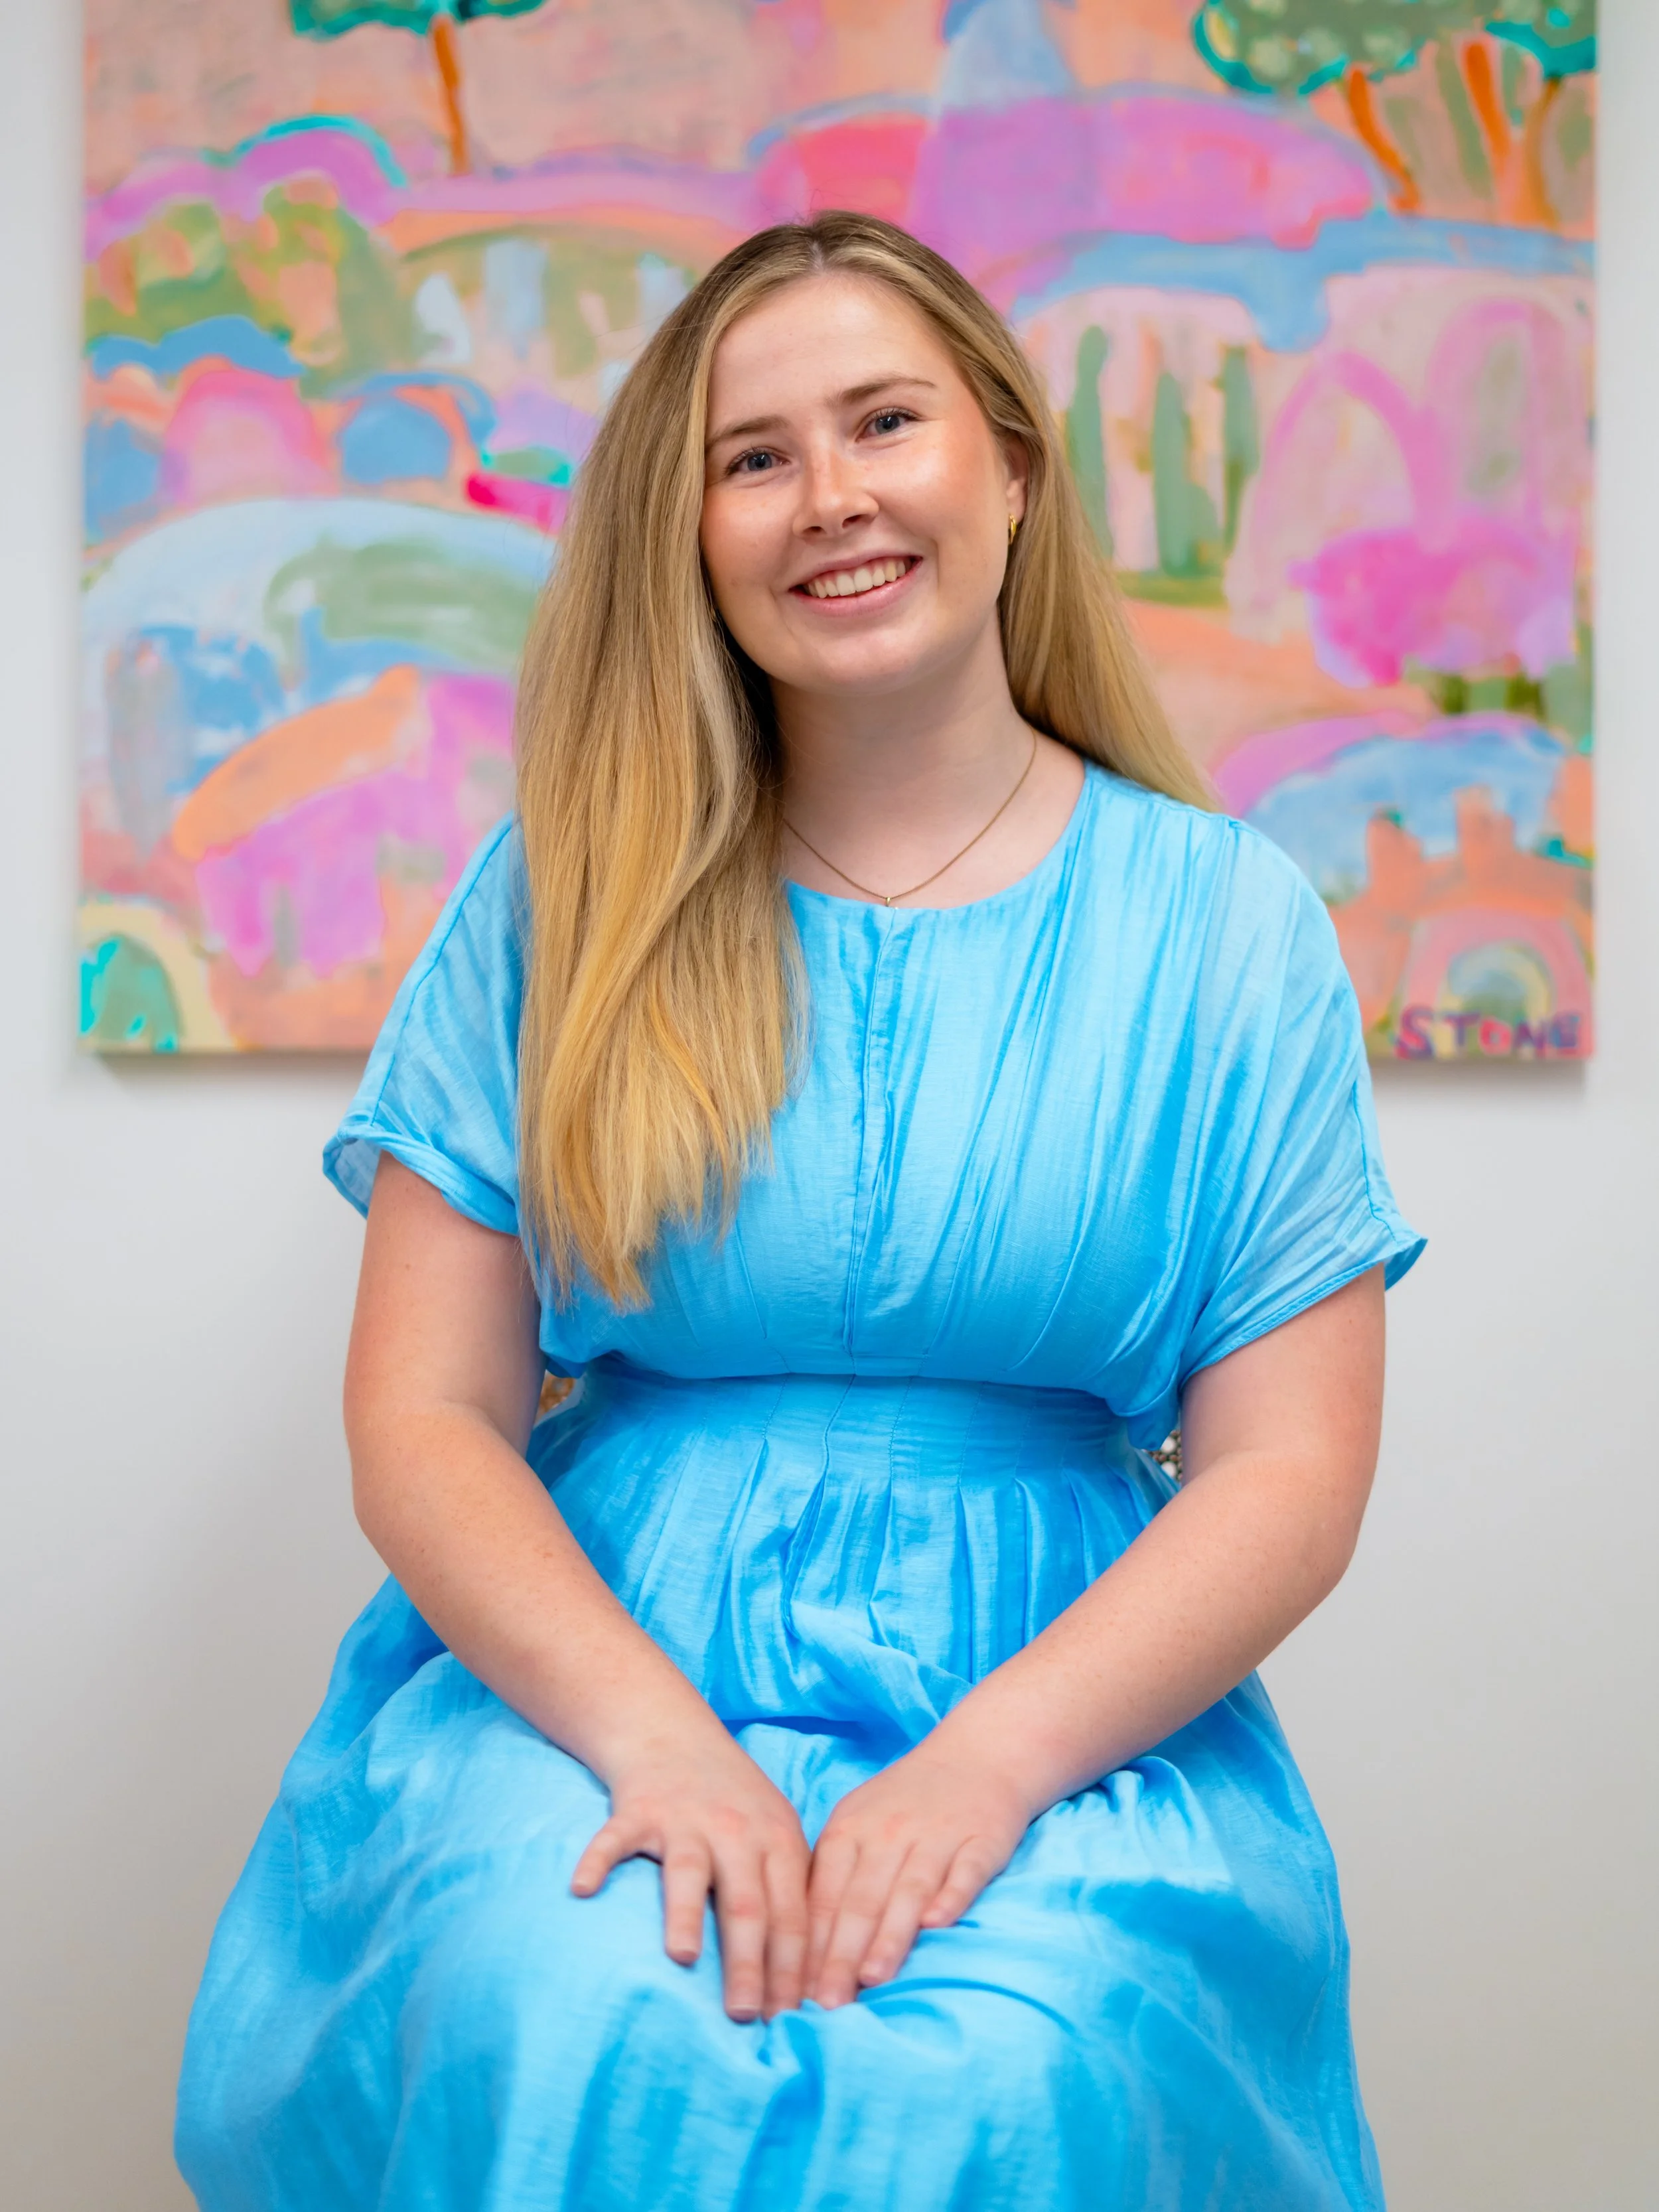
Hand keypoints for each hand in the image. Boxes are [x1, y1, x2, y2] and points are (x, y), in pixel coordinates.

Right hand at [571, 1730, 810, 2022]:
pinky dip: (597, 1861)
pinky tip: (582, 1889)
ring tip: (683, 1958)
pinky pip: (615, 1839)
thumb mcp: (777, 1834)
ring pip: (688, 1872)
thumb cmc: (734, 1803)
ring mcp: (685, 1819)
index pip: (793, 1914)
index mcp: (778, 1841)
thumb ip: (791, 1893)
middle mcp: (736, 1830)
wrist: (675, 1734)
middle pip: (748, 1904)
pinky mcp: (638, 1809)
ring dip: (685, 1914)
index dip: (794, 1968)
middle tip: (745, 2016)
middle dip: (750, 1963)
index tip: (793, 2019)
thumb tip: (810, 1980)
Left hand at [804, 1740, 1033, 2007]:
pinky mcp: (981, 1839)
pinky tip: (939, 1923)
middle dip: (841, 1955)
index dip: (810, 1946)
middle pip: (861, 1900)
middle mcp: (888, 1832)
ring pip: (908, 1890)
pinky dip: (951, 1896)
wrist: (977, 1755)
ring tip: (872, 1978)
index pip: (824, 1895)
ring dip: (889, 1935)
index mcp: (849, 1830)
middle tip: (827, 2005)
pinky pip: (964, 1872)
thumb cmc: (905, 1803)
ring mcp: (936, 1835)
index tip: (797, 1994)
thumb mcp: (857, 1826)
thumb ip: (834, 1881)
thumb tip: (801, 1951)